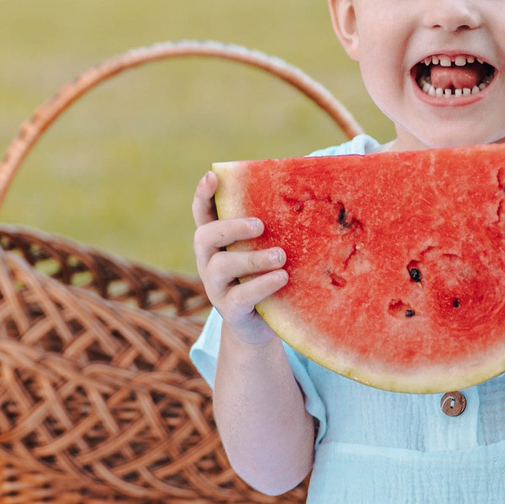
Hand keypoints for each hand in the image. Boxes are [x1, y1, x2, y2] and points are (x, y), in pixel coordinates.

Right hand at [191, 172, 285, 344]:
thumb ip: (271, 229)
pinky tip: (282, 277)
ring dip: (252, 258)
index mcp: (216, 243)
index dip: (203, 194)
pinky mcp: (231, 310)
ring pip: (221, 266)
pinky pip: (241, 296)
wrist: (259, 328)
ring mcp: (216, 288)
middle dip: (230, 227)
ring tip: (280, 255)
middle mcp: (209, 262)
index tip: (212, 176)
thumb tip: (302, 189)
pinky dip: (262, 284)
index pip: (202, 214)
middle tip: (259, 225)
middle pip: (204, 237)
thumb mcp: (263, 251)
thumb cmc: (265, 277)